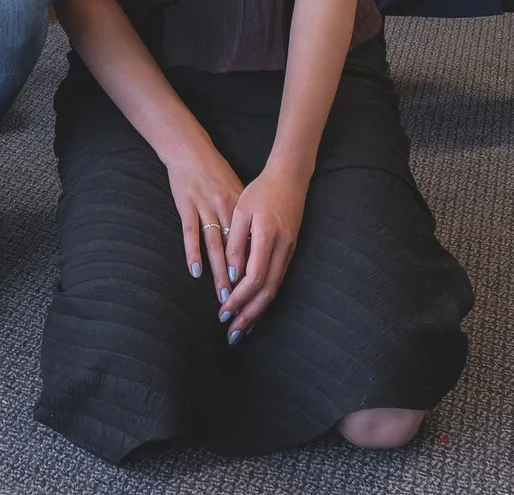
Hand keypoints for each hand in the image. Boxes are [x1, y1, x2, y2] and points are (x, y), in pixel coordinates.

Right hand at [163, 139, 244, 289]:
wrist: (189, 149)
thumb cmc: (213, 171)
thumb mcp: (234, 189)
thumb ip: (242, 215)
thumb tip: (251, 241)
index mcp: (240, 205)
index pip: (250, 241)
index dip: (253, 266)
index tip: (258, 289)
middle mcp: (226, 207)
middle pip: (235, 248)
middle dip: (238, 277)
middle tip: (242, 301)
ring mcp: (205, 206)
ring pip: (215, 245)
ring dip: (219, 272)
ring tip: (223, 295)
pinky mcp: (187, 205)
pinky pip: (191, 233)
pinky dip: (193, 253)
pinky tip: (195, 272)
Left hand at [219, 168, 308, 336]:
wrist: (289, 178)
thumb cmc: (261, 191)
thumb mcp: (241, 211)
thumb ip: (236, 242)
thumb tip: (233, 276)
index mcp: (267, 237)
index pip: (254, 278)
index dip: (238, 299)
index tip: (223, 313)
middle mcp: (282, 249)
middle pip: (266, 292)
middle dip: (249, 315)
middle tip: (232, 335)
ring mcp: (289, 252)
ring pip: (274, 290)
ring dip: (258, 313)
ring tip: (243, 330)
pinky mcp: (290, 252)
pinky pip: (278, 282)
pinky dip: (266, 300)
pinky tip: (256, 309)